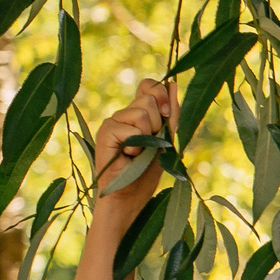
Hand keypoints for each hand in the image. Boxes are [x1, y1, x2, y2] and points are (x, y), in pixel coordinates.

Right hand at [92, 79, 174, 215]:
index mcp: (138, 114)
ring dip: (149, 136)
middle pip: (150, 99)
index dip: (161, 94)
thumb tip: (173, 83)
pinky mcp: (105, 132)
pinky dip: (137, 145)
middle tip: (150, 144)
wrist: (130, 196)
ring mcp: (113, 122)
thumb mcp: (167, 140)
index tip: (168, 113)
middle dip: (159, 123)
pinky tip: (128, 156)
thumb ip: (171, 114)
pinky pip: (132, 127)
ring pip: (143, 112)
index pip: (149, 86)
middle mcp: (123, 115)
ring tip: (139, 152)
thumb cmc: (147, 172)